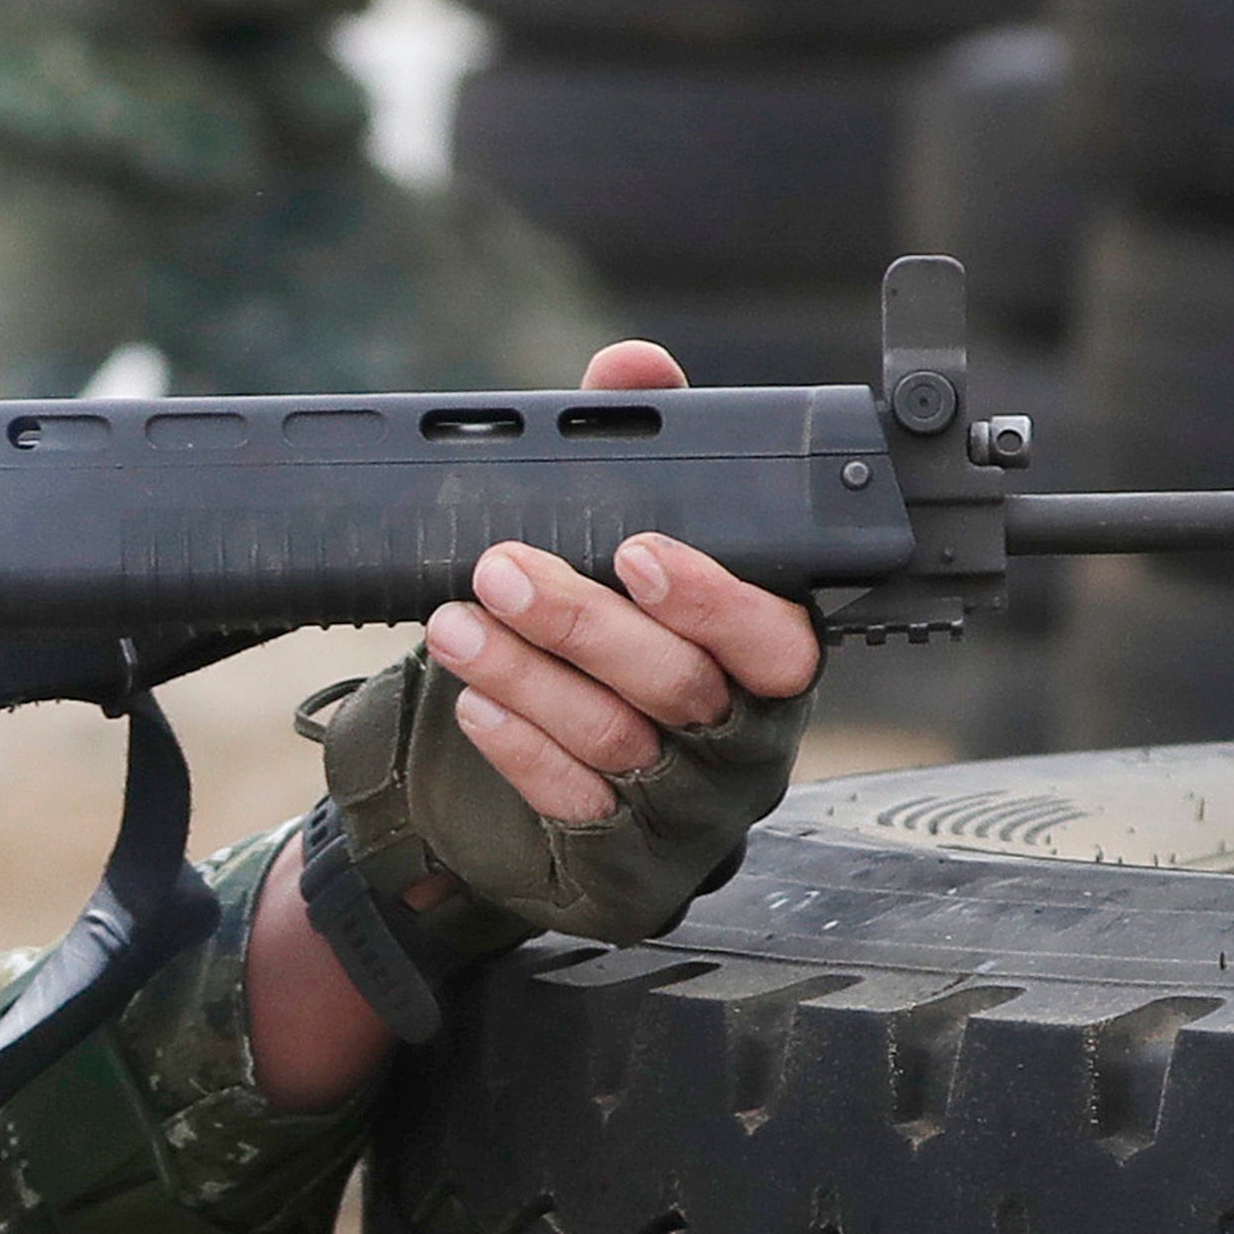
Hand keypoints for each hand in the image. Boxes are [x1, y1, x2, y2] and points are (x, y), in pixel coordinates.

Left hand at [246, 341, 825, 1099]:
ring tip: (454, 621)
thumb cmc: (613, 648)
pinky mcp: (626, 869)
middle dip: (583, 622)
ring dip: (526, 674)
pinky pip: (573, 807)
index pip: (779, 637)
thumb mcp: (626, 550)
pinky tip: (473, 701)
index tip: (640, 548)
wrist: (563, 796)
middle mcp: (746, 746)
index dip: (713, 596)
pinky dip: (519, 749)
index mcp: (769, 664)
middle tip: (501, 569)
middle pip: (680, 687)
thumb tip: (632, 365)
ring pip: (616, 741)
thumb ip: (639, 458)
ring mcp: (689, 816)